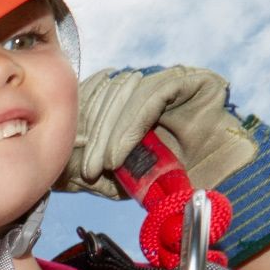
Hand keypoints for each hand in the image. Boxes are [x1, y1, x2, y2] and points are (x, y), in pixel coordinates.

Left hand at [64, 66, 250, 196]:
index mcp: (130, 100)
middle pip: (108, 94)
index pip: (95, 97)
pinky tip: (119, 155)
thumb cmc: (168, 185)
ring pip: (126, 95)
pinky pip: (151, 98)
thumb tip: (54, 165)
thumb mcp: (120, 174)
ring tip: (102, 166)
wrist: (215, 191)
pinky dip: (130, 128)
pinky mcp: (191, 79)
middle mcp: (149, 84)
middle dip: (92, 133)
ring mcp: (171, 78)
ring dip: (109, 135)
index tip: (64, 153)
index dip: (78, 120)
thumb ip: (92, 162)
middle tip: (82, 169)